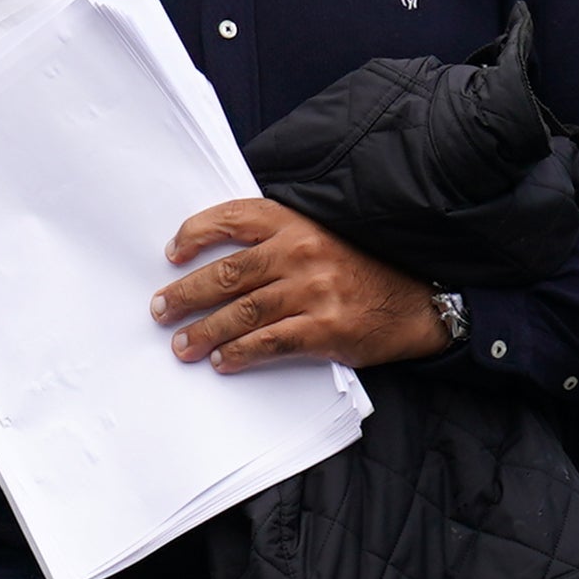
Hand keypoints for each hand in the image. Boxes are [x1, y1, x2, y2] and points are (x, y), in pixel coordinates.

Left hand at [154, 199, 443, 371]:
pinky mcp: (325, 328)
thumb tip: (213, 258)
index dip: (196, 232)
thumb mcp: (321, 238)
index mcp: (297, 223)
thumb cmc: (359, 270)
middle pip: (228, 272)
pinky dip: (240, 353)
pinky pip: (269, 342)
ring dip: (204, 331)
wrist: (418, 303)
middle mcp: (302, 252)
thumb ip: (276, 239)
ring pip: (243, 312)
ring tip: (182, 345)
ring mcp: (314, 291)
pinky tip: (222, 361)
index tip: (172, 252)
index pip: (235, 217)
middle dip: (186, 294)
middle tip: (160, 309)